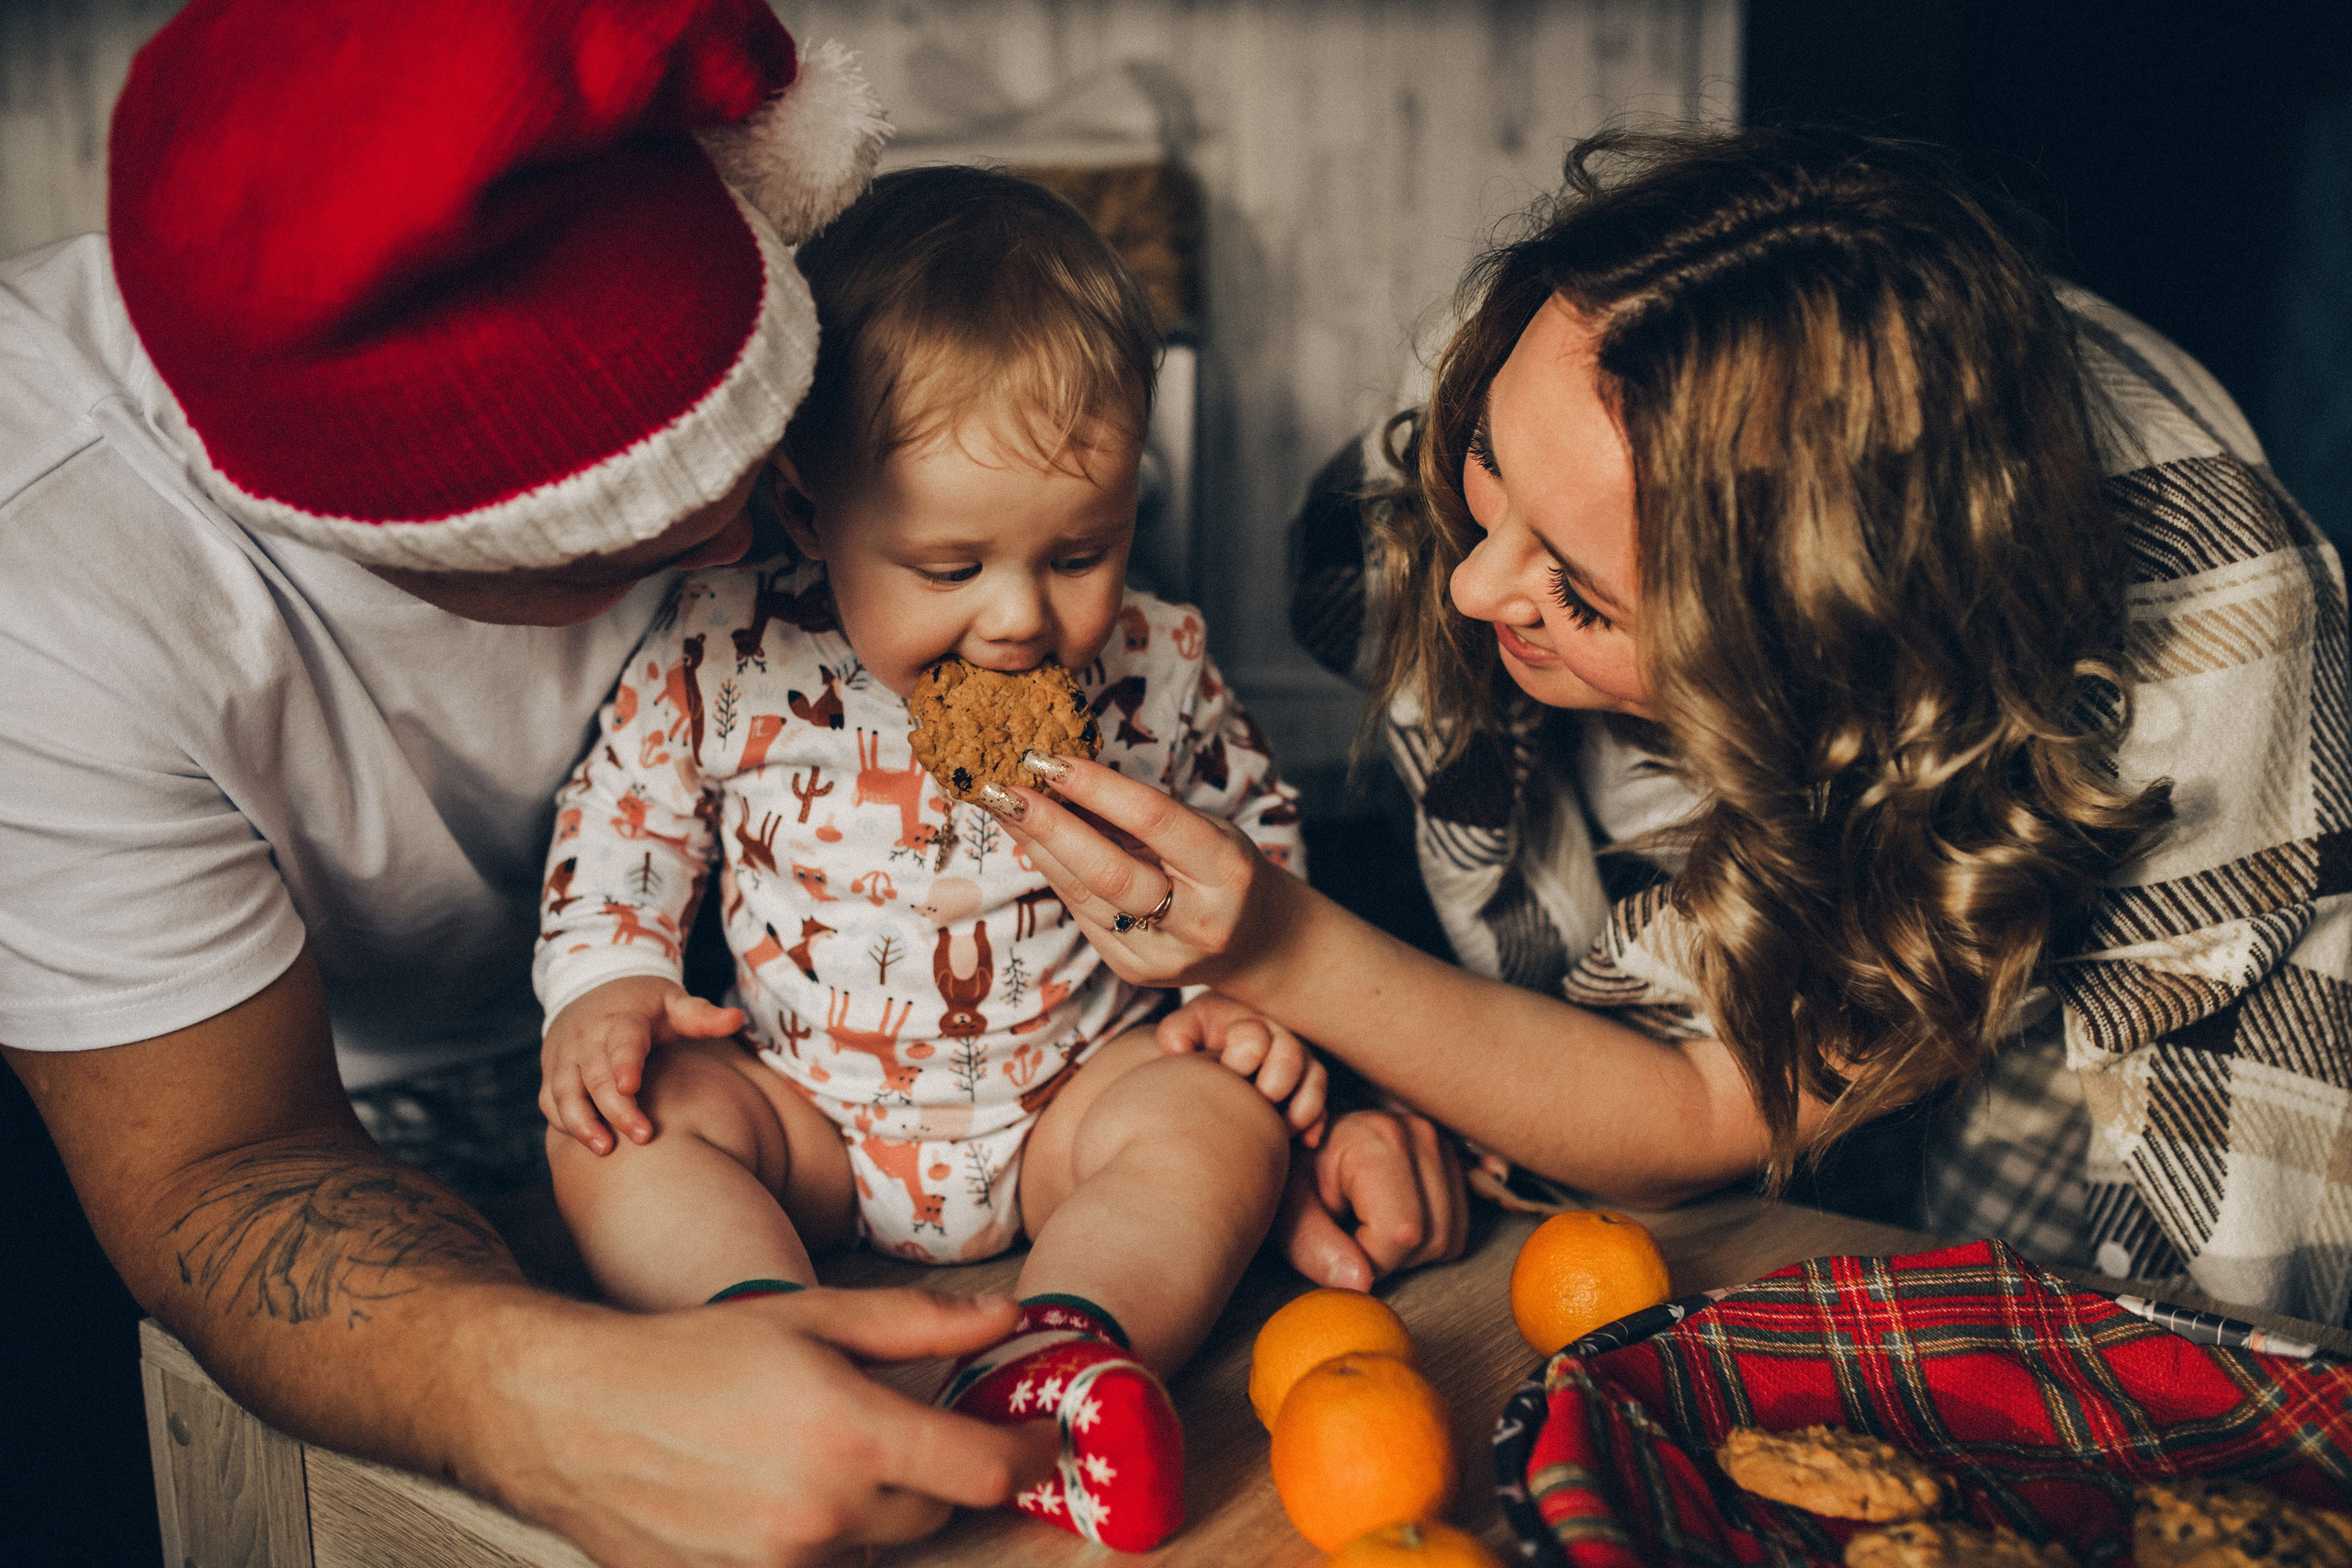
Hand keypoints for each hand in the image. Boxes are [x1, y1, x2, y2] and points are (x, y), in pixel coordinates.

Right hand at [496, 1287, 1056, 1566]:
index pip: (985, 1472)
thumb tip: (1010, 1317)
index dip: (1028, 1455)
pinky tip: (777, 1494)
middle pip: (934, 1512)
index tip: (1040, 1438)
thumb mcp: (813, 1316)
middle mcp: (823, 1514)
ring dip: (871, 1508)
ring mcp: (780, 1567)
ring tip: (815, 1453)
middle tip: (900, 1428)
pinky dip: (820, 1541)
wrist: (575, 1418)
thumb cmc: (696, 1354)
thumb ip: (922, 1324)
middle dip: (934, 1471)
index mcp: (851, 1434)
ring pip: (876, 1548)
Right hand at [540, 977, 744, 1153]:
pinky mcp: (553, 1071)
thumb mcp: (673, 1003)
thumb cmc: (644, 1005)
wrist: (593, 984)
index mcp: (622, 1019)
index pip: (622, 1042)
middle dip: (615, 1108)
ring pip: (565, 1092)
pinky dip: (564, 1121)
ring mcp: (566, 1055)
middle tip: (643, 1136)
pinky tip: (588, 1140)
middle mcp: (588, 1037)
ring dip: (581, 1122)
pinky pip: (550, 1100)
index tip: (630, 1087)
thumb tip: (738, 1018)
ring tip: (605, 1149)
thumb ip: (702, 1016)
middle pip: (596, 1076)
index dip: (624, 1064)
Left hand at [984, 756, 1302, 990]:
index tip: (1050, 759)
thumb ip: (1147, 816)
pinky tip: (1033, 842)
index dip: (1097, 788)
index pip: (1154, 821)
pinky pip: (1083, 915)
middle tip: (1002, 788)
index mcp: (1227, 872)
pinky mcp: (1133, 970)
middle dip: (1049, 826)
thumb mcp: (1210, 832)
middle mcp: (1199, 921)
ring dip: (1037, 847)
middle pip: (1109, 873)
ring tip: (1003, 807)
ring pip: (1084, 896)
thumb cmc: (1227, 872)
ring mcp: (1163, 955)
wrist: (1260, 946)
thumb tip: (1067, 779)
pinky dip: (1055, 874)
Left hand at [1158, 991, 1328, 1145]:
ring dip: (1302, 1107)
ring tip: (1283, 1129)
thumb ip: (1178, 1031)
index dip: (1245, 1053)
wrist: (1214, 1066)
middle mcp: (1277, 1038)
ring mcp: (1297, 1065)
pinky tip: (1307, 1141)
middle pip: (1291, 1055)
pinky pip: (1323, 1108)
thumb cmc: (1198, 1045)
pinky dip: (1317, 1124)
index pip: (1254, 1034)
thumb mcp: (1186, 1030)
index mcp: (1245, 1021)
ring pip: (1315, 1081)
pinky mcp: (1307, 1092)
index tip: (1230, 1069)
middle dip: (1278, 1079)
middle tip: (1263, 1098)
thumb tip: (1178, 1048)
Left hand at [1275, 1108, 1467, 1289]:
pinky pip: (1457, 1229)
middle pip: (1431, 1236)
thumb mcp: (1289, 1214)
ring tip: (1369, 1227)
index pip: (1400, 1231)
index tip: (1338, 1245)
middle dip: (1389, 1257)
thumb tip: (1360, 1284)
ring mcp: (1440, 1145)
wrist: (1305, 1148)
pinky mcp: (1451, 1161)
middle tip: (1350, 1237)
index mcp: (1375, 1140)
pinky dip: (1427, 1239)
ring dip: (1410, 1252)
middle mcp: (1418, 1134)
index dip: (1369, 1258)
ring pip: (1448, 1237)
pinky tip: (1392, 1221)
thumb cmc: (1294, 1180)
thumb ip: (1316, 1249)